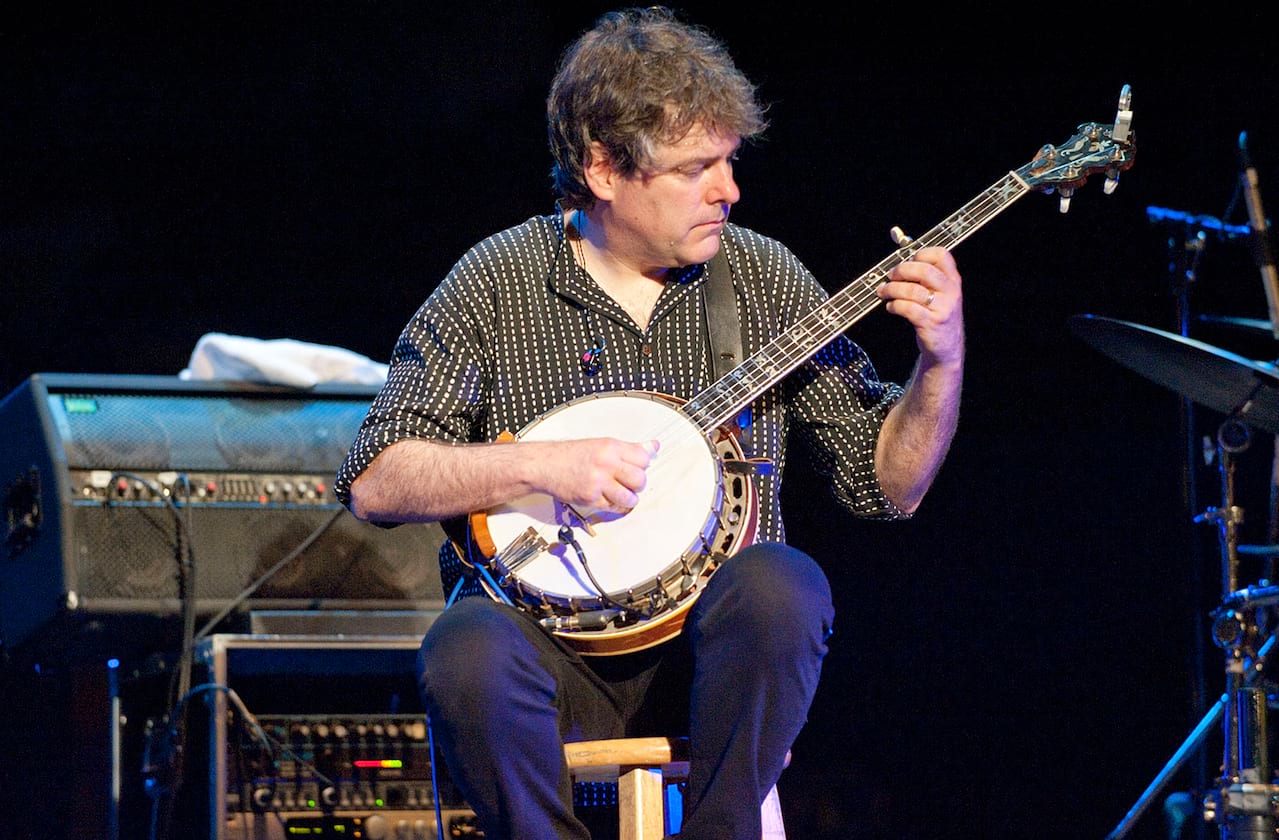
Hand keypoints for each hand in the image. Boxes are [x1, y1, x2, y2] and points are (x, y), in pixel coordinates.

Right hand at [528, 437, 658, 510]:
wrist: (544, 465)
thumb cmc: (570, 455)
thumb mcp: (601, 444)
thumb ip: (629, 448)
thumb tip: (653, 447)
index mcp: (610, 447)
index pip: (644, 457)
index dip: (643, 465)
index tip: (637, 467)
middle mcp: (606, 464)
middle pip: (640, 479)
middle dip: (638, 484)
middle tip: (631, 483)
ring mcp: (598, 483)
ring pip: (630, 497)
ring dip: (629, 499)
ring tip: (623, 494)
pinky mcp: (590, 499)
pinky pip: (613, 508)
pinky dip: (615, 506)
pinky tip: (609, 499)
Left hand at [877, 246, 963, 366]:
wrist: (946, 348)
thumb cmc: (936, 314)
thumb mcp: (937, 291)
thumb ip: (920, 269)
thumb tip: (897, 234)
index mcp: (953, 279)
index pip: (941, 255)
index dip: (920, 254)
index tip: (907, 260)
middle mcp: (951, 291)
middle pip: (924, 270)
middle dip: (901, 271)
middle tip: (890, 276)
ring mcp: (943, 308)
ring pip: (913, 290)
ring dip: (892, 289)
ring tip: (884, 292)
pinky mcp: (931, 324)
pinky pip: (908, 309)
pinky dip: (894, 305)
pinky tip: (891, 307)